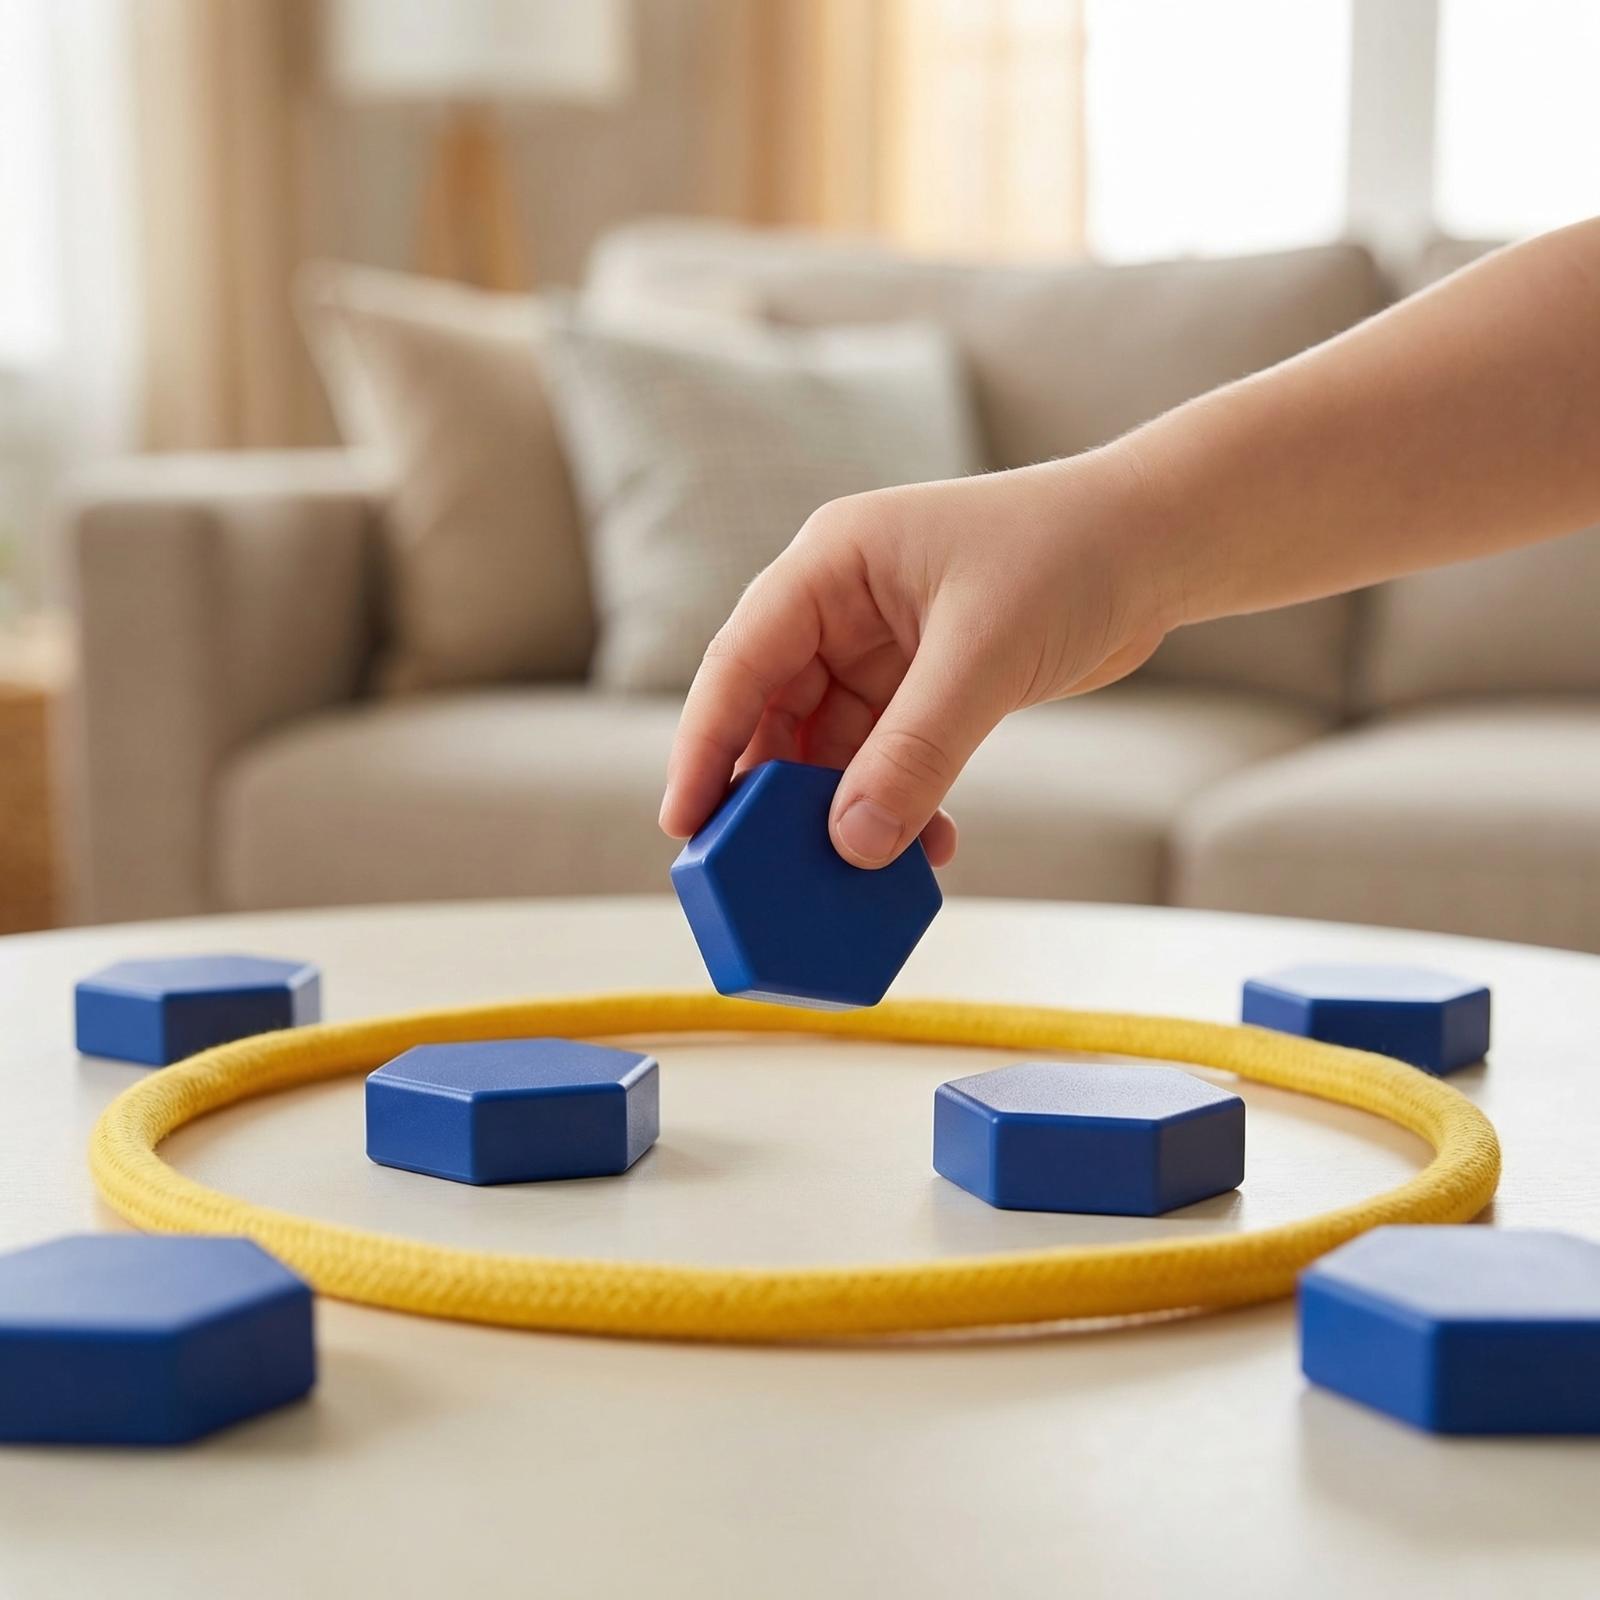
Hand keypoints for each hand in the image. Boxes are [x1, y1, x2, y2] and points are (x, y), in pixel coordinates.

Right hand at [658, 448, 1175, 867]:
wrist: (1158, 544)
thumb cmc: (1068, 557)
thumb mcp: (984, 655)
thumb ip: (916, 752)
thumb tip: (853, 846)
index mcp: (830, 564)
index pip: (740, 660)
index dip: (705, 745)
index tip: (683, 823)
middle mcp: (842, 606)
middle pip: (775, 713)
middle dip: (771, 796)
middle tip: (758, 875)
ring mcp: (882, 649)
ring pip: (831, 748)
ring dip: (841, 811)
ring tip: (850, 878)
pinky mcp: (926, 687)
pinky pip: (887, 760)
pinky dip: (896, 806)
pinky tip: (922, 850)